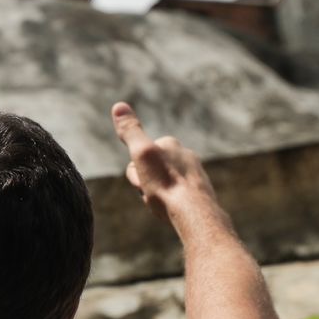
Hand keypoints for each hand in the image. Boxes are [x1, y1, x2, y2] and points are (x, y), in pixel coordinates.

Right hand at [110, 101, 216, 221]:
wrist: (194, 212)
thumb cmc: (165, 184)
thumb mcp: (141, 153)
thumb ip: (131, 131)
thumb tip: (118, 105)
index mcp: (170, 144)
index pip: (139, 156)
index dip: (135, 172)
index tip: (145, 180)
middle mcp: (185, 155)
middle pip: (149, 170)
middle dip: (145, 184)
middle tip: (153, 194)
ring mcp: (194, 173)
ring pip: (161, 184)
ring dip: (156, 194)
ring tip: (164, 203)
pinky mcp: (200, 191)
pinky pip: (175, 196)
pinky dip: (171, 202)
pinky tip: (174, 209)